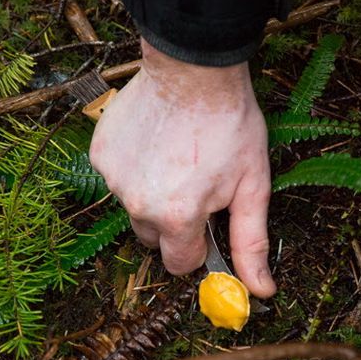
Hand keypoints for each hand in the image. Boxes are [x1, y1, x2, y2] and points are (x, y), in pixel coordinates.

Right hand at [89, 39, 275, 297]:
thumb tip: (260, 291)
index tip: (210, 221)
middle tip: (197, 185)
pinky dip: (136, 168)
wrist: (194, 68)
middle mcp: (137, 204)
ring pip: (134, 207)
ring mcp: (114, 178)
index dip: (198, 246)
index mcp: (176, 217)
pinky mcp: (100, 154)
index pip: (179, 264)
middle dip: (175, 222)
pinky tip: (158, 142)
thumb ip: (250, 243)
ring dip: (153, 194)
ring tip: (178, 157)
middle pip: (154, 238)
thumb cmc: (230, 125)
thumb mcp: (252, 187)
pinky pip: (118, 178)